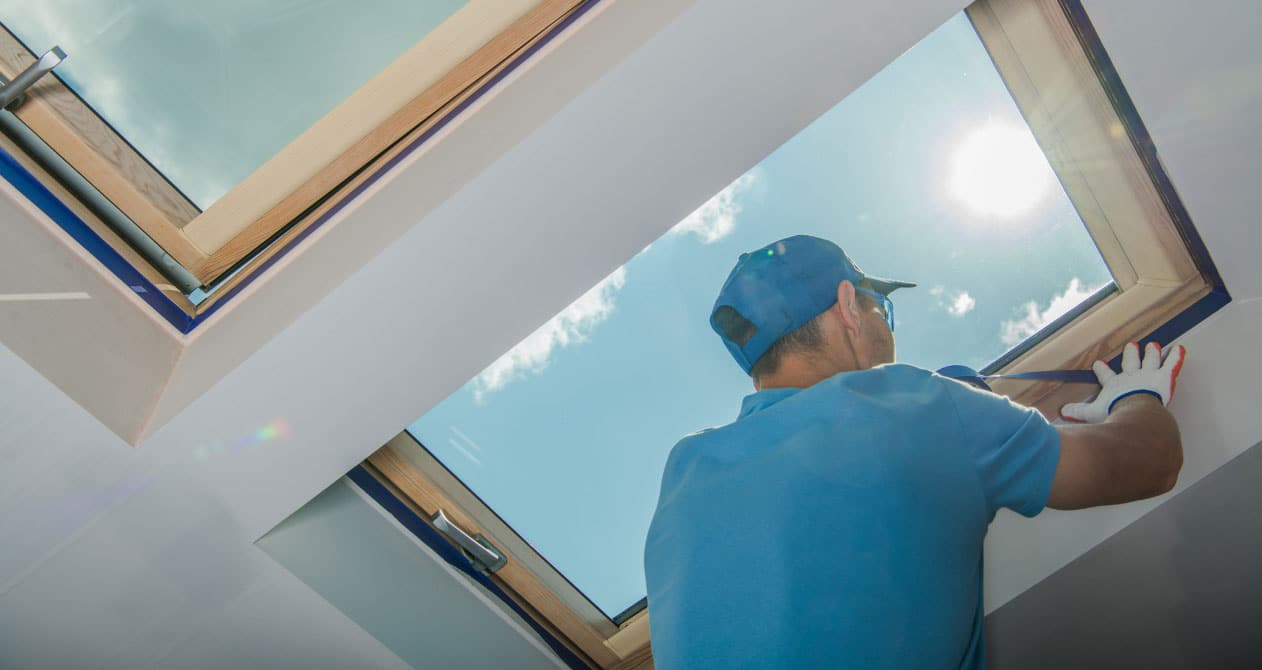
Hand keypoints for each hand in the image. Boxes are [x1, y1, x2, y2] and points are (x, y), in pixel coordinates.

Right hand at [1061, 342, 1186, 423]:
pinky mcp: (1163, 378)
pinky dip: (1176, 357)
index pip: (1107, 376)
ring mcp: (1148, 375)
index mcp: (1115, 385)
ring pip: (1150, 361)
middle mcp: (1131, 377)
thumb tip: (1062, 412)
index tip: (1100, 364)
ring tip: (1153, 345)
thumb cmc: (1115, 413)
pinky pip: (1171, 365)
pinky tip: (1180, 349)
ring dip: (1151, 353)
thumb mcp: (1092, 414)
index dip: (1103, 370)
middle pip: (1131, 363)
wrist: (1135, 413)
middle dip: (1131, 355)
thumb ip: (1078, 412)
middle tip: (1132, 345)